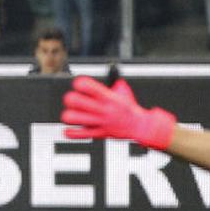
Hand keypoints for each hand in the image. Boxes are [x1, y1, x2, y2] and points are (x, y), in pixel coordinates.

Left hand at [61, 76, 176, 149]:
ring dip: (69, 115)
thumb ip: (113, 84)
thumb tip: (111, 76)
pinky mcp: (99, 133)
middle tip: (72, 100)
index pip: (87, 85)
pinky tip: (70, 129)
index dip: (79, 83)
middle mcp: (102, 108)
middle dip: (70, 99)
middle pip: (75, 100)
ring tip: (71, 114)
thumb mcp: (123, 92)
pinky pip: (80, 134)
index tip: (78, 84)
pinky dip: (71, 132)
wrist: (140, 126)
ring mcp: (99, 121)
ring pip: (74, 117)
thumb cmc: (130, 109)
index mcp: (107, 96)